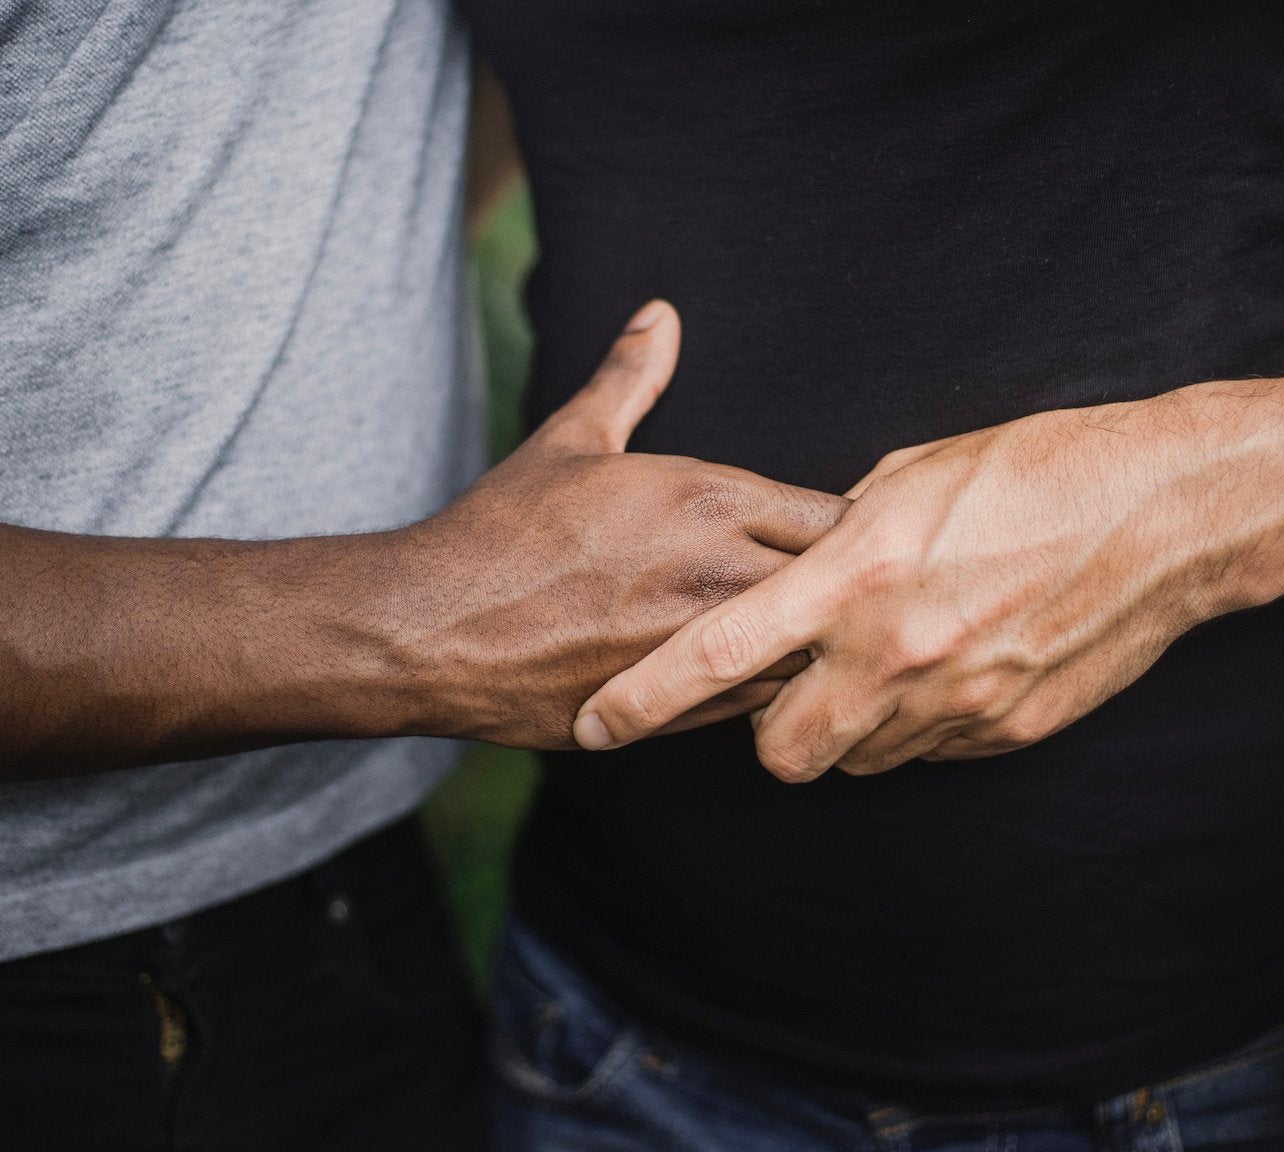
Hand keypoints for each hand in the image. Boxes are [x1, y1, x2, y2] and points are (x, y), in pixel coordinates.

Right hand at [397, 300, 848, 748]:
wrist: (433, 629)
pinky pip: (761, 703)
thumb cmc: (502, 533)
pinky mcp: (680, 707)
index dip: (851, 527)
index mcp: (710, 497)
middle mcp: (720, 570)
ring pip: (810, 652)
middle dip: (845, 589)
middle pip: (841, 586)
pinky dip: (765, 688)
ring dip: (810, 644)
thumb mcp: (571, 439)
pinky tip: (744, 672)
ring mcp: (704, 644)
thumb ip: (631, 377)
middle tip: (838, 592)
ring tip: (797, 636)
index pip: (840, 514)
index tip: (834, 535)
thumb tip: (660, 314)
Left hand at [570, 388, 1283, 778]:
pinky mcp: (1007, 730)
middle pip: (782, 752)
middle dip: (767, 733)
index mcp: (854, 578)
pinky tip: (951, 663)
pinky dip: (919, 724)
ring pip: (858, 760)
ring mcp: (956, 703)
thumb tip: (801, 568)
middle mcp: (895, 654)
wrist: (1165, 513)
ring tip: (885, 657)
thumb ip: (838, 538)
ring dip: (849, 727)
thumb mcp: (912, 476)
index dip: (644, 699)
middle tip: (787, 687)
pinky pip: (930, 753)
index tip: (594, 725)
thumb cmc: (1036, 469)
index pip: (719, 656)